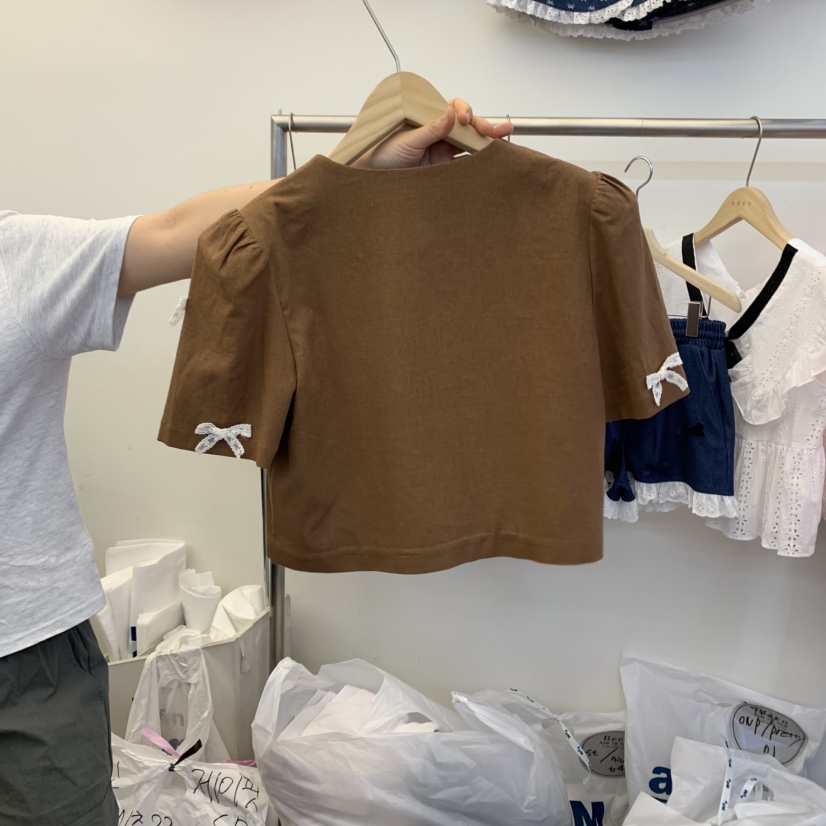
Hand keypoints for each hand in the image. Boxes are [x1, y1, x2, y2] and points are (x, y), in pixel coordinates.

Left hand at [356, 98, 513, 168]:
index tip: (465, 118)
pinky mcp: (443, 169)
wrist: (373, 180)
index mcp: (427, 118)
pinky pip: (464, 163)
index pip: (453, 108)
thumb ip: (431, 129)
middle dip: (484, 125)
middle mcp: (437, 132)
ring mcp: (441, 151)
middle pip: (466, 126)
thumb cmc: (382, 155)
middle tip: (499, 129)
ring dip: (486, 141)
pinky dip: (478, 161)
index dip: (464, 111)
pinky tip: (491, 159)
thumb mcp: (406, 140)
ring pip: (469, 143)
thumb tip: (451, 113)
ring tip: (505, 137)